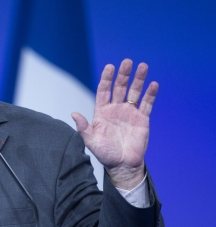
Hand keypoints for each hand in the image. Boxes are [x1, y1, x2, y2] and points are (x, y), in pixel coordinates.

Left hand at [71, 59, 157, 189]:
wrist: (122, 165)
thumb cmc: (105, 153)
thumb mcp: (91, 141)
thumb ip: (83, 127)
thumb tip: (73, 113)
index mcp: (102, 111)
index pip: (104, 90)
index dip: (107, 79)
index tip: (110, 66)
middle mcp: (116, 109)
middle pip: (120, 88)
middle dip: (123, 75)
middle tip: (127, 62)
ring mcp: (129, 113)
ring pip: (134, 92)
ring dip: (138, 80)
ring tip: (143, 66)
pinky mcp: (142, 119)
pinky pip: (147, 104)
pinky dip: (150, 94)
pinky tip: (153, 84)